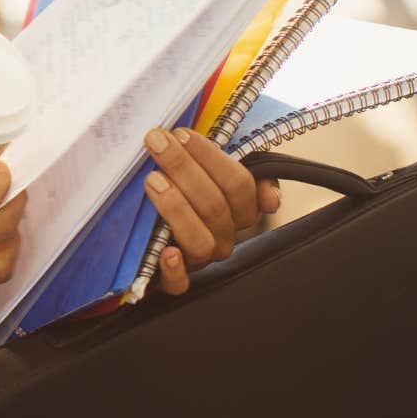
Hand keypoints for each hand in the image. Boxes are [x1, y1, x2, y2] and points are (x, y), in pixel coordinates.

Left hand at [140, 128, 281, 294]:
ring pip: (200, 240)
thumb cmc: (181, 187)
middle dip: (183, 168)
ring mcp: (200, 259)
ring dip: (176, 208)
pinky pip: (181, 284)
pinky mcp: (174, 280)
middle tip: (157, 142)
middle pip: (215, 205)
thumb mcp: (208, 170)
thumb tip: (270, 197)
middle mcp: (225, 236)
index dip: (210, 157)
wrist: (146, 232)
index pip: (238, 184)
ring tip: (151, 180)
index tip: (180, 133)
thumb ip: (234, 166)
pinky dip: (174, 270)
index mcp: (240, 209)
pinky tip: (165, 252)